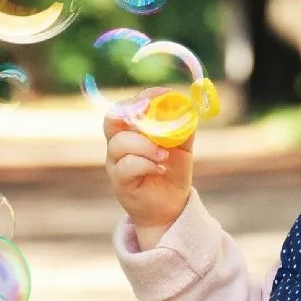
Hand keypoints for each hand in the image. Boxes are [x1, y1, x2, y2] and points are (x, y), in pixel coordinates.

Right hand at [104, 87, 193, 228]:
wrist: (170, 206)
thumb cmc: (172, 171)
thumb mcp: (183, 146)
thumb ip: (183, 127)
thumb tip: (188, 107)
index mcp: (132, 130)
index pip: (127, 106)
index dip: (143, 96)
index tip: (164, 94)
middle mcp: (119, 143)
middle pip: (112, 119)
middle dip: (132, 112)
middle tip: (151, 114)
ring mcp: (116, 162)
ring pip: (120, 143)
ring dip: (145, 145)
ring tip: (164, 154)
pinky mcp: (119, 182)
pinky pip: (126, 166)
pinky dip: (145, 163)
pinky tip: (160, 168)